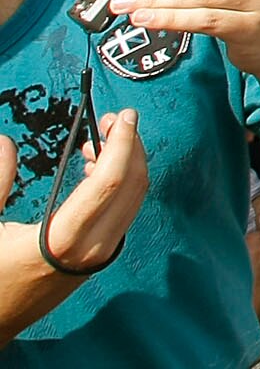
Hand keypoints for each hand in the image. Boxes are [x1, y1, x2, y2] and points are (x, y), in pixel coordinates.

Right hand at [0, 110, 148, 280]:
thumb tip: (4, 142)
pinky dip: (120, 185)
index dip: (122, 143)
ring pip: (133, 199)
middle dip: (130, 145)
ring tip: (99, 141)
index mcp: (62, 240)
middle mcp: (92, 248)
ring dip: (126, 163)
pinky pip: (124, 212)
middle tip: (113, 120)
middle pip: (132, 185)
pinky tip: (96, 169)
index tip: (124, 116)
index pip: (110, 181)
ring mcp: (100, 256)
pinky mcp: (101, 258)